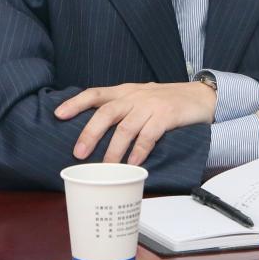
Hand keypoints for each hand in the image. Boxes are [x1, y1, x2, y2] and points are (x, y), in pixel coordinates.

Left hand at [54, 82, 216, 164]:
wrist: (200, 95)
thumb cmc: (166, 99)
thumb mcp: (140, 96)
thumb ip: (121, 107)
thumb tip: (95, 128)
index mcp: (124, 91)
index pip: (95, 93)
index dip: (75, 103)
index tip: (58, 114)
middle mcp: (134, 96)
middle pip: (106, 112)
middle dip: (90, 133)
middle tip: (78, 153)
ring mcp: (151, 106)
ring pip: (125, 128)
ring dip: (114, 150)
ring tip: (106, 168)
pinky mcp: (166, 116)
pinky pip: (148, 135)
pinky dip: (139, 151)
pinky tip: (133, 165)